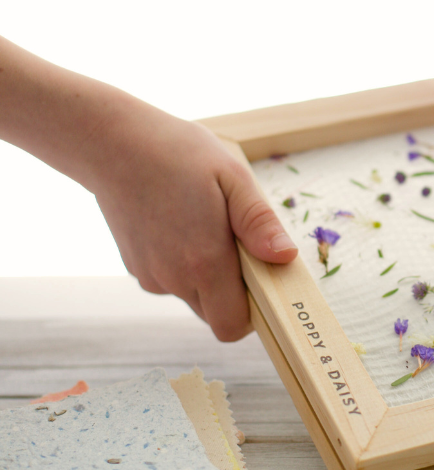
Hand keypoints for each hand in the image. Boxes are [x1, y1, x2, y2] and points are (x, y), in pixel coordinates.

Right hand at [88, 102, 297, 340]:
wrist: (112, 143)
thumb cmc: (178, 154)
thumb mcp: (232, 177)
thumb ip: (259, 223)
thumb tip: (285, 257)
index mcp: (204, 261)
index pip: (233, 326)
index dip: (253, 312)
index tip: (260, 278)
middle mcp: (173, 278)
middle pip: (215, 314)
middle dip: (232, 291)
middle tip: (234, 242)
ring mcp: (149, 276)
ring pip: (192, 297)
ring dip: (206, 276)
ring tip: (203, 225)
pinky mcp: (134, 268)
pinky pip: (169, 281)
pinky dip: (181, 265)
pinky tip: (178, 224)